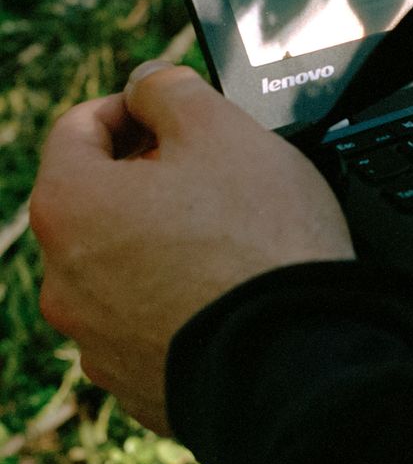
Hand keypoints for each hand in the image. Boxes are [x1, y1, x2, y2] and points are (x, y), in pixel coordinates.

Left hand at [29, 63, 355, 433]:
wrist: (298, 360)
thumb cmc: (257, 241)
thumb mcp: (219, 126)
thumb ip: (168, 87)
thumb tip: (146, 83)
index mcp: (69, 206)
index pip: (78, 127)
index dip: (133, 105)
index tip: (177, 109)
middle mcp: (63, 280)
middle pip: (97, 195)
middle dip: (150, 171)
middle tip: (215, 167)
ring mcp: (95, 338)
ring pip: (121, 258)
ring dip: (162, 233)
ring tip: (229, 229)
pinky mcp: (134, 380)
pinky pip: (147, 314)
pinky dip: (176, 291)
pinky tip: (228, 282)